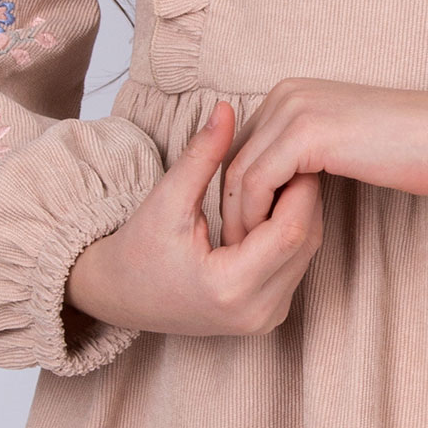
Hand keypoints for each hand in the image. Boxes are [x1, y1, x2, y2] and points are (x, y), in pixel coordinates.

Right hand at [65, 101, 322, 339]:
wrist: (121, 296)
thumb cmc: (139, 249)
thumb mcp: (167, 198)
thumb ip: (201, 155)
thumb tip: (226, 107)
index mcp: (229, 287)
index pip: (291, 230)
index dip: (300, 186)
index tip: (296, 151)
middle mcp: (255, 313)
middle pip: (306, 241)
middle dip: (305, 196)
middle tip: (298, 156)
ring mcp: (264, 319)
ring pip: (306, 254)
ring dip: (302, 213)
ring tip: (285, 176)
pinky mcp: (268, 316)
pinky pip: (295, 266)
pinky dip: (292, 234)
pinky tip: (276, 205)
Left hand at [219, 79, 427, 246]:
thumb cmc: (409, 147)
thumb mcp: (344, 143)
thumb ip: (308, 155)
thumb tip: (281, 189)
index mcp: (290, 94)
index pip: (241, 148)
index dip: (236, 194)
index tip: (245, 234)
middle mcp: (284, 94)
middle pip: (232, 159)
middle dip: (230, 208)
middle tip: (239, 250)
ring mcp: (293, 111)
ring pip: (238, 174)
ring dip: (240, 219)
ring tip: (251, 253)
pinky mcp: (305, 135)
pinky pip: (258, 184)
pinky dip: (256, 217)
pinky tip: (270, 243)